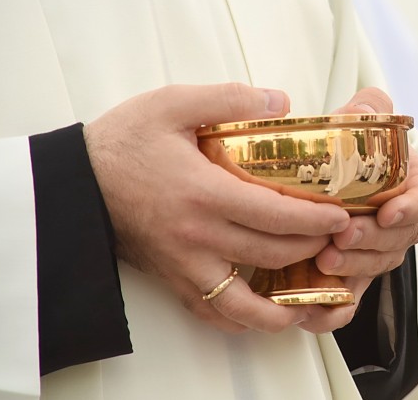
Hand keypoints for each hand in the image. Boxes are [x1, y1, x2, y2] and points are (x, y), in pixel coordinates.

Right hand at [84, 83, 349, 332]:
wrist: (75, 184)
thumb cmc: (125, 142)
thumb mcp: (172, 103)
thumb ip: (228, 99)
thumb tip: (281, 101)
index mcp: (203, 193)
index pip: (275, 215)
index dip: (316, 219)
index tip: (342, 215)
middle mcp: (198, 237)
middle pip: (272, 255)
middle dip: (313, 248)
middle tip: (338, 237)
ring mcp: (185, 265)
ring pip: (247, 298)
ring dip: (287, 297)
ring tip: (316, 287)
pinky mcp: (173, 280)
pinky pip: (213, 313)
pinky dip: (245, 319)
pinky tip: (268, 313)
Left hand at [297, 88, 417, 332]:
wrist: (314, 178)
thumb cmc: (343, 149)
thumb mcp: (357, 122)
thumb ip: (369, 110)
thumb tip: (367, 105)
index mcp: (410, 185)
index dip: (412, 208)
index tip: (388, 212)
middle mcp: (400, 223)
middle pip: (400, 239)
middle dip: (373, 240)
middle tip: (342, 236)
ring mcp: (377, 253)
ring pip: (377, 268)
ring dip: (354, 268)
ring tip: (324, 261)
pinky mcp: (352, 279)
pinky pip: (350, 302)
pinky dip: (335, 311)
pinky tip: (314, 312)